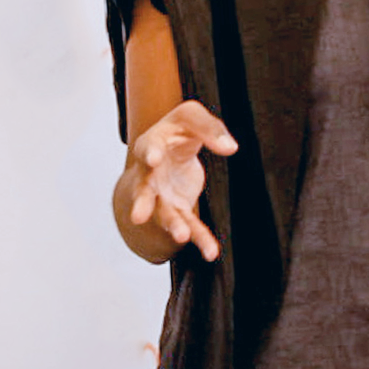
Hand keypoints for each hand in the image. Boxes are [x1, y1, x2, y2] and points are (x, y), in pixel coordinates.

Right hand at [126, 100, 237, 260]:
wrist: (169, 149)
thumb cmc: (177, 131)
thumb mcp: (191, 117)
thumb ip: (210, 128)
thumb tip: (230, 147)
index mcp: (151, 145)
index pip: (148, 148)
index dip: (149, 153)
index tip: (152, 158)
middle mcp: (150, 175)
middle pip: (144, 190)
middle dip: (142, 203)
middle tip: (138, 217)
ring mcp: (161, 196)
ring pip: (165, 214)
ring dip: (173, 225)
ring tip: (181, 236)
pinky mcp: (179, 209)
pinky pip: (189, 225)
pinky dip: (200, 238)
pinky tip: (210, 252)